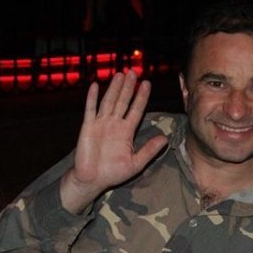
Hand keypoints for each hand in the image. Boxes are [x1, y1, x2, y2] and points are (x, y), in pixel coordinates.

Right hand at [60, 72, 167, 212]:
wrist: (92, 180)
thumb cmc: (113, 173)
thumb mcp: (136, 163)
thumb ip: (149, 150)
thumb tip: (165, 139)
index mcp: (126, 132)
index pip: (136, 109)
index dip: (141, 97)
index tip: (147, 83)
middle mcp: (114, 124)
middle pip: (123, 101)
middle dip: (128, 86)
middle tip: (133, 71)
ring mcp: (100, 124)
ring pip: (109, 101)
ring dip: (114, 88)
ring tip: (120, 74)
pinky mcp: (88, 127)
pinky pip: (90, 110)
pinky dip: (92, 98)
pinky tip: (94, 85)